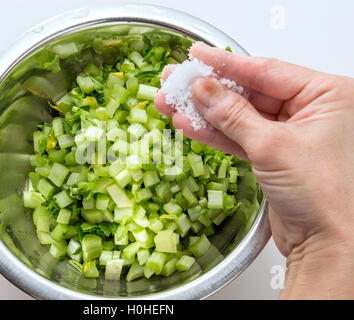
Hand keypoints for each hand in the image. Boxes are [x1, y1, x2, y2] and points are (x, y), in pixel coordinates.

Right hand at [155, 43, 353, 298]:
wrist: (329, 245)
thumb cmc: (325, 196)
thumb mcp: (272, 146)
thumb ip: (233, 115)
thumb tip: (204, 89)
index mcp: (327, 95)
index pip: (266, 70)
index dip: (226, 63)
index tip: (198, 56)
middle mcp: (311, 111)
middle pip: (249, 92)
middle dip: (209, 90)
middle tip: (176, 81)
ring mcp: (291, 134)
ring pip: (240, 116)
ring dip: (204, 113)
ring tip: (171, 103)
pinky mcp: (275, 156)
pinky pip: (240, 137)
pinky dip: (215, 134)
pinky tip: (189, 125)